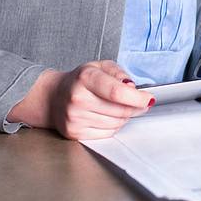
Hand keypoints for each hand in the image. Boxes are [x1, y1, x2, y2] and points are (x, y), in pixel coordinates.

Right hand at [8, 60, 150, 140]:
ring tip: (117, 107)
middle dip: (136, 108)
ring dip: (124, 117)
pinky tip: (106, 116)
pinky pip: (107, 134)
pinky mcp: (75, 133)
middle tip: (140, 103)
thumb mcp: (100, 67)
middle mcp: (78, 99)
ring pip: (116, 124)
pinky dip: (113, 126)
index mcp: (85, 78)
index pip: (117, 92)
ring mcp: (75, 118)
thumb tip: (132, 88)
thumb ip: (119, 73)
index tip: (148, 99)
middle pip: (120, 111)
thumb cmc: (80, 81)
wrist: (52, 97)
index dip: (138, 98)